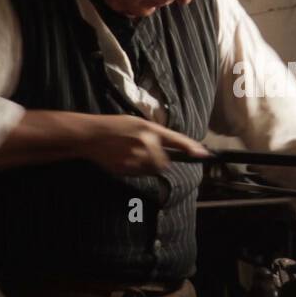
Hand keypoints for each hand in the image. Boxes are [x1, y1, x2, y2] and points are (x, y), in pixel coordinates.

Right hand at [82, 115, 208, 176]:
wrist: (91, 135)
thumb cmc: (114, 126)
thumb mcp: (136, 122)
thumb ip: (154, 133)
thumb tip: (171, 146)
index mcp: (149, 128)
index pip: (176, 140)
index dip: (191, 148)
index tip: (204, 154)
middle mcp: (145, 142)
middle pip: (164, 162)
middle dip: (160, 161)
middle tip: (145, 154)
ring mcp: (136, 157)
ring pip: (152, 169)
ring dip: (148, 166)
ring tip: (133, 156)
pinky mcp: (127, 168)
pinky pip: (140, 174)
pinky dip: (137, 170)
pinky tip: (125, 160)